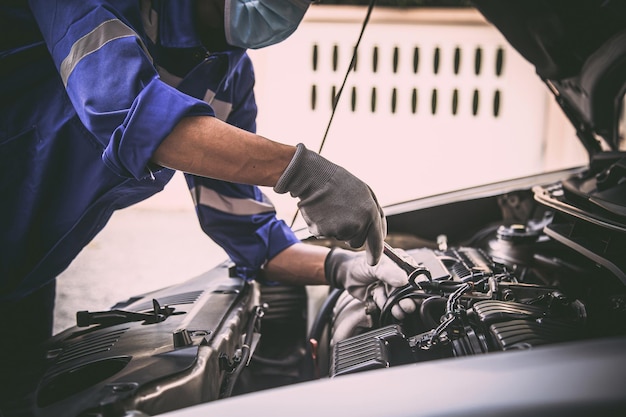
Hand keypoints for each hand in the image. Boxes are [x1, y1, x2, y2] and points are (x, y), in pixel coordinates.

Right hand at [274, 143, 385, 264]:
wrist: (314, 177)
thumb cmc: (341, 183)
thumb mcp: (366, 193)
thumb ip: (376, 214)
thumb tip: (381, 234)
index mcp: (370, 213)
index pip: (376, 241)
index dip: (375, 254)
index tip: (373, 261)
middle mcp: (356, 224)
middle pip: (356, 243)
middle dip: (352, 234)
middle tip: (344, 214)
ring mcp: (338, 229)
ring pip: (341, 238)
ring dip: (337, 228)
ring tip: (333, 208)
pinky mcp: (322, 232)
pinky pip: (326, 234)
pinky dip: (324, 226)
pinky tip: (322, 211)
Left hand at [324, 247, 416, 319]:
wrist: (344, 274)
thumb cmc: (359, 264)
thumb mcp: (376, 265)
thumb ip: (389, 272)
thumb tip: (404, 281)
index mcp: (400, 263)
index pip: (415, 275)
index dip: (418, 285)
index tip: (418, 294)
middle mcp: (397, 275)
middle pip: (408, 290)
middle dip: (407, 299)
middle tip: (408, 306)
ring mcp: (390, 286)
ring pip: (398, 299)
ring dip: (398, 306)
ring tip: (398, 311)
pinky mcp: (383, 297)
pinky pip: (387, 304)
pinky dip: (386, 305)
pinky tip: (381, 302)